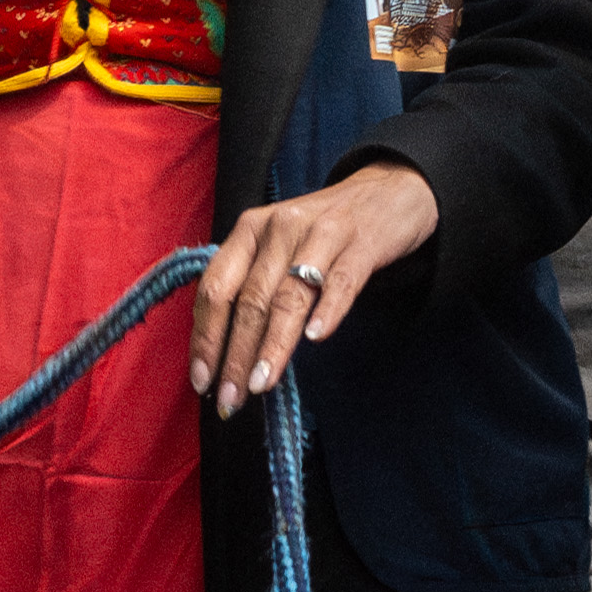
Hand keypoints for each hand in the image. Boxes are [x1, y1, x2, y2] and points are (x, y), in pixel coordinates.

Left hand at [189, 156, 437, 413]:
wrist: (389, 191)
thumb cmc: (322, 231)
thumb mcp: (277, 246)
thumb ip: (251, 285)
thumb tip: (223, 352)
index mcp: (249, 230)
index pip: (216, 287)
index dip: (206, 337)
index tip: (202, 380)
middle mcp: (279, 227)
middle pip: (250, 299)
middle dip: (236, 355)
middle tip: (231, 399)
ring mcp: (321, 233)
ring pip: (289, 296)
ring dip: (273, 345)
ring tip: (262, 383)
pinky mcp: (361, 244)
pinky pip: (340, 282)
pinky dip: (327, 310)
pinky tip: (317, 338)